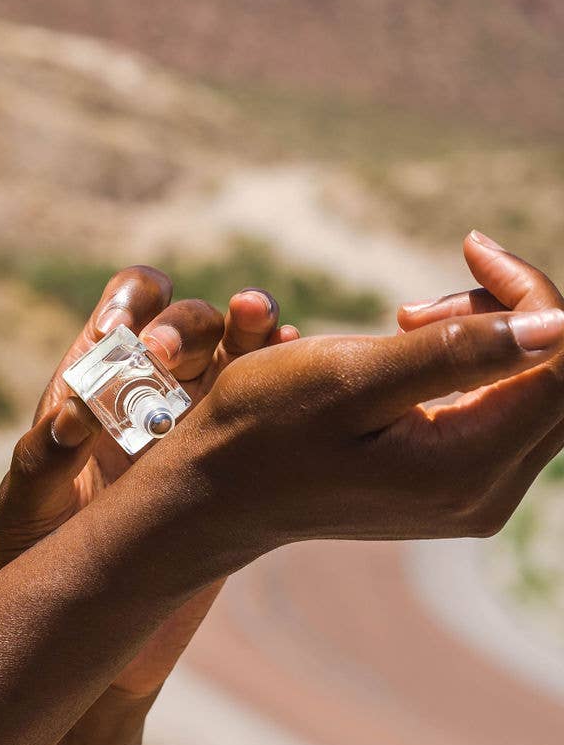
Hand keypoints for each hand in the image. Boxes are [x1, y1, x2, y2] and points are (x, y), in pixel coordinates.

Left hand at [0, 265, 296, 699]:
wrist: (94, 642)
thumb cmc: (40, 568)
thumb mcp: (26, 513)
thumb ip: (40, 464)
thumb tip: (69, 418)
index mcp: (96, 384)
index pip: (125, 308)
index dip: (134, 304)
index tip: (127, 336)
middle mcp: (154, 390)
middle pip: (189, 324)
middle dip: (187, 326)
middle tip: (168, 360)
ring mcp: (204, 421)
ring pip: (241, 351)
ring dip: (253, 325)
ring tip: (260, 319)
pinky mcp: (243, 458)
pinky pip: (274, 400)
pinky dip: (289, 371)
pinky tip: (298, 365)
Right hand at [154, 237, 563, 570]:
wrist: (215, 490)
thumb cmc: (266, 425)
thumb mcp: (351, 376)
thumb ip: (454, 353)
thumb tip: (557, 329)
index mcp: (465, 467)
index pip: (561, 365)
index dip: (534, 293)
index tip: (471, 248)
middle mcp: (486, 494)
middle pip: (559, 379)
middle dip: (512, 313)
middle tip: (419, 302)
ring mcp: (476, 496)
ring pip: (535, 392)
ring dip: (487, 336)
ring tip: (404, 321)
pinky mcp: (459, 488)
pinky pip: (503, 411)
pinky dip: (472, 366)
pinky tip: (410, 353)